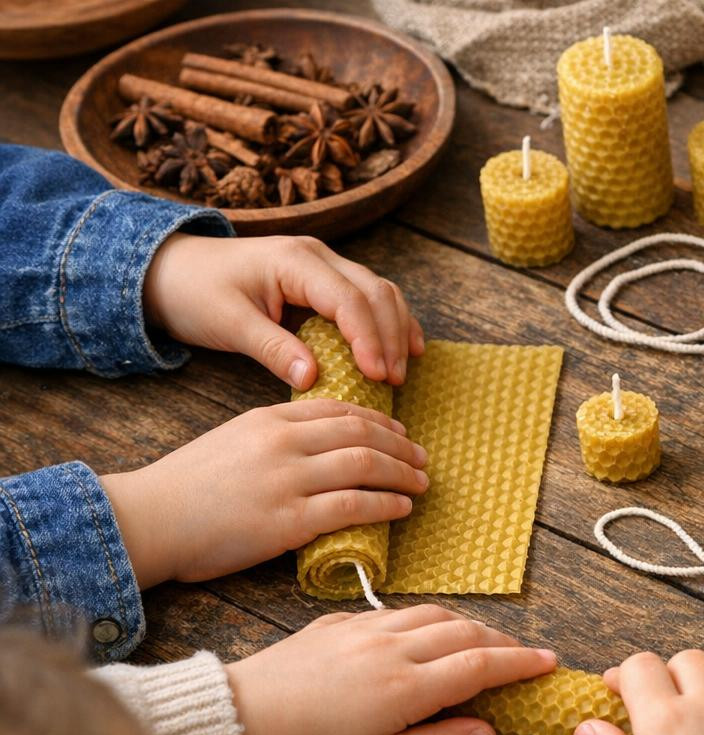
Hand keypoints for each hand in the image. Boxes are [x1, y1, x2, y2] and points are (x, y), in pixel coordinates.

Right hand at [99, 400, 428, 587]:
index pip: (339, 410)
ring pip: (364, 465)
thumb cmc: (187, 488)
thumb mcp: (232, 442)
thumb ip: (275, 437)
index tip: (401, 433)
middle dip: (400, 446)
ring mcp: (287, 480)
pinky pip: (353, 506)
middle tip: (422, 458)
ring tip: (421, 483)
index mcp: (269, 419)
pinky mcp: (289, 520)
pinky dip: (385, 504)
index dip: (379, 421)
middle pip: (360, 433)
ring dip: (401, 474)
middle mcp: (282, 442)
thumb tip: (318, 445)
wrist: (149, 519)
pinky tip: (402, 508)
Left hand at [143, 233, 424, 387]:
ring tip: (400, 371)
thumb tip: (314, 379)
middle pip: (375, 292)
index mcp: (294, 261)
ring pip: (380, 292)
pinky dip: (390, 323)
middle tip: (393, 380)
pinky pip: (370, 298)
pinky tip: (404, 348)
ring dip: (396, 330)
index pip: (349, 299)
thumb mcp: (229, 324)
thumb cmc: (195, 293)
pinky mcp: (325, 280)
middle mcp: (318, 256)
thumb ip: (273, 349)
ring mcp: (325, 265)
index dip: (369, 339)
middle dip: (390, 338)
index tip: (378, 375)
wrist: (169, 270)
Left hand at [227, 606, 556, 734]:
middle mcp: (394, 647)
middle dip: (504, 643)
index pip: (481, 666)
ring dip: (470, 626)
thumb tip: (488, 733)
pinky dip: (429, 619)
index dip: (521, 664)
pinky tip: (428, 634)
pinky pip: (399, 610)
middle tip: (527, 656)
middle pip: (466, 633)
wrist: (240, 716)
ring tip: (486, 642)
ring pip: (435, 614)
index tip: (549, 664)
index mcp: (408, 686)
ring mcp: (366, 627)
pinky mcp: (340, 620)